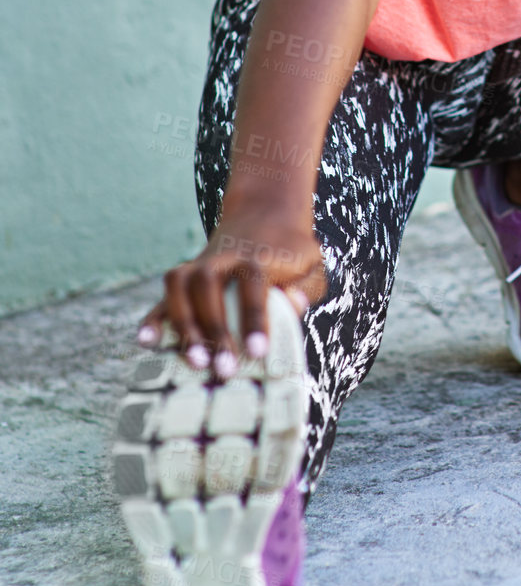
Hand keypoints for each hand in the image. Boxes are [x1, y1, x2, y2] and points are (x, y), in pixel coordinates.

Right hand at [135, 214, 326, 378]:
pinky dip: (153, 317)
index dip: (253, 317)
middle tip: (224, 370)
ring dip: (183, 325)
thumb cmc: (291, 254)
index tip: (257, 351)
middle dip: (214, 330)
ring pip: (179, 287)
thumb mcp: (310, 265)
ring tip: (194, 362)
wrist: (263, 216)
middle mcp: (221, 257)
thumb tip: (294, 305)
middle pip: (208, 286)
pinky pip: (163, 295)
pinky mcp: (183, 278)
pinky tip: (146, 342)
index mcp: (255, 254)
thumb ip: (305, 287)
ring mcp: (198, 265)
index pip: (252, 283)